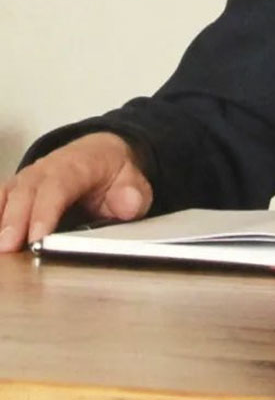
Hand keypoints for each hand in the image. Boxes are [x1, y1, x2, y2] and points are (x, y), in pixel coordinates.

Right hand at [0, 133, 152, 252]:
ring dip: (0, 220)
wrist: (99, 154)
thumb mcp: (132, 180)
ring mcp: (26, 179)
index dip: (46, 212)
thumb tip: (130, 204)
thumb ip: (133, 194)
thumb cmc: (111, 173)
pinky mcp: (13, 191)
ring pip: (6, 196)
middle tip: (7, 248)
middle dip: (14, 220)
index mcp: (76, 166)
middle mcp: (45, 169)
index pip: (58, 187)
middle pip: (25, 192)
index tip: (38, 237)